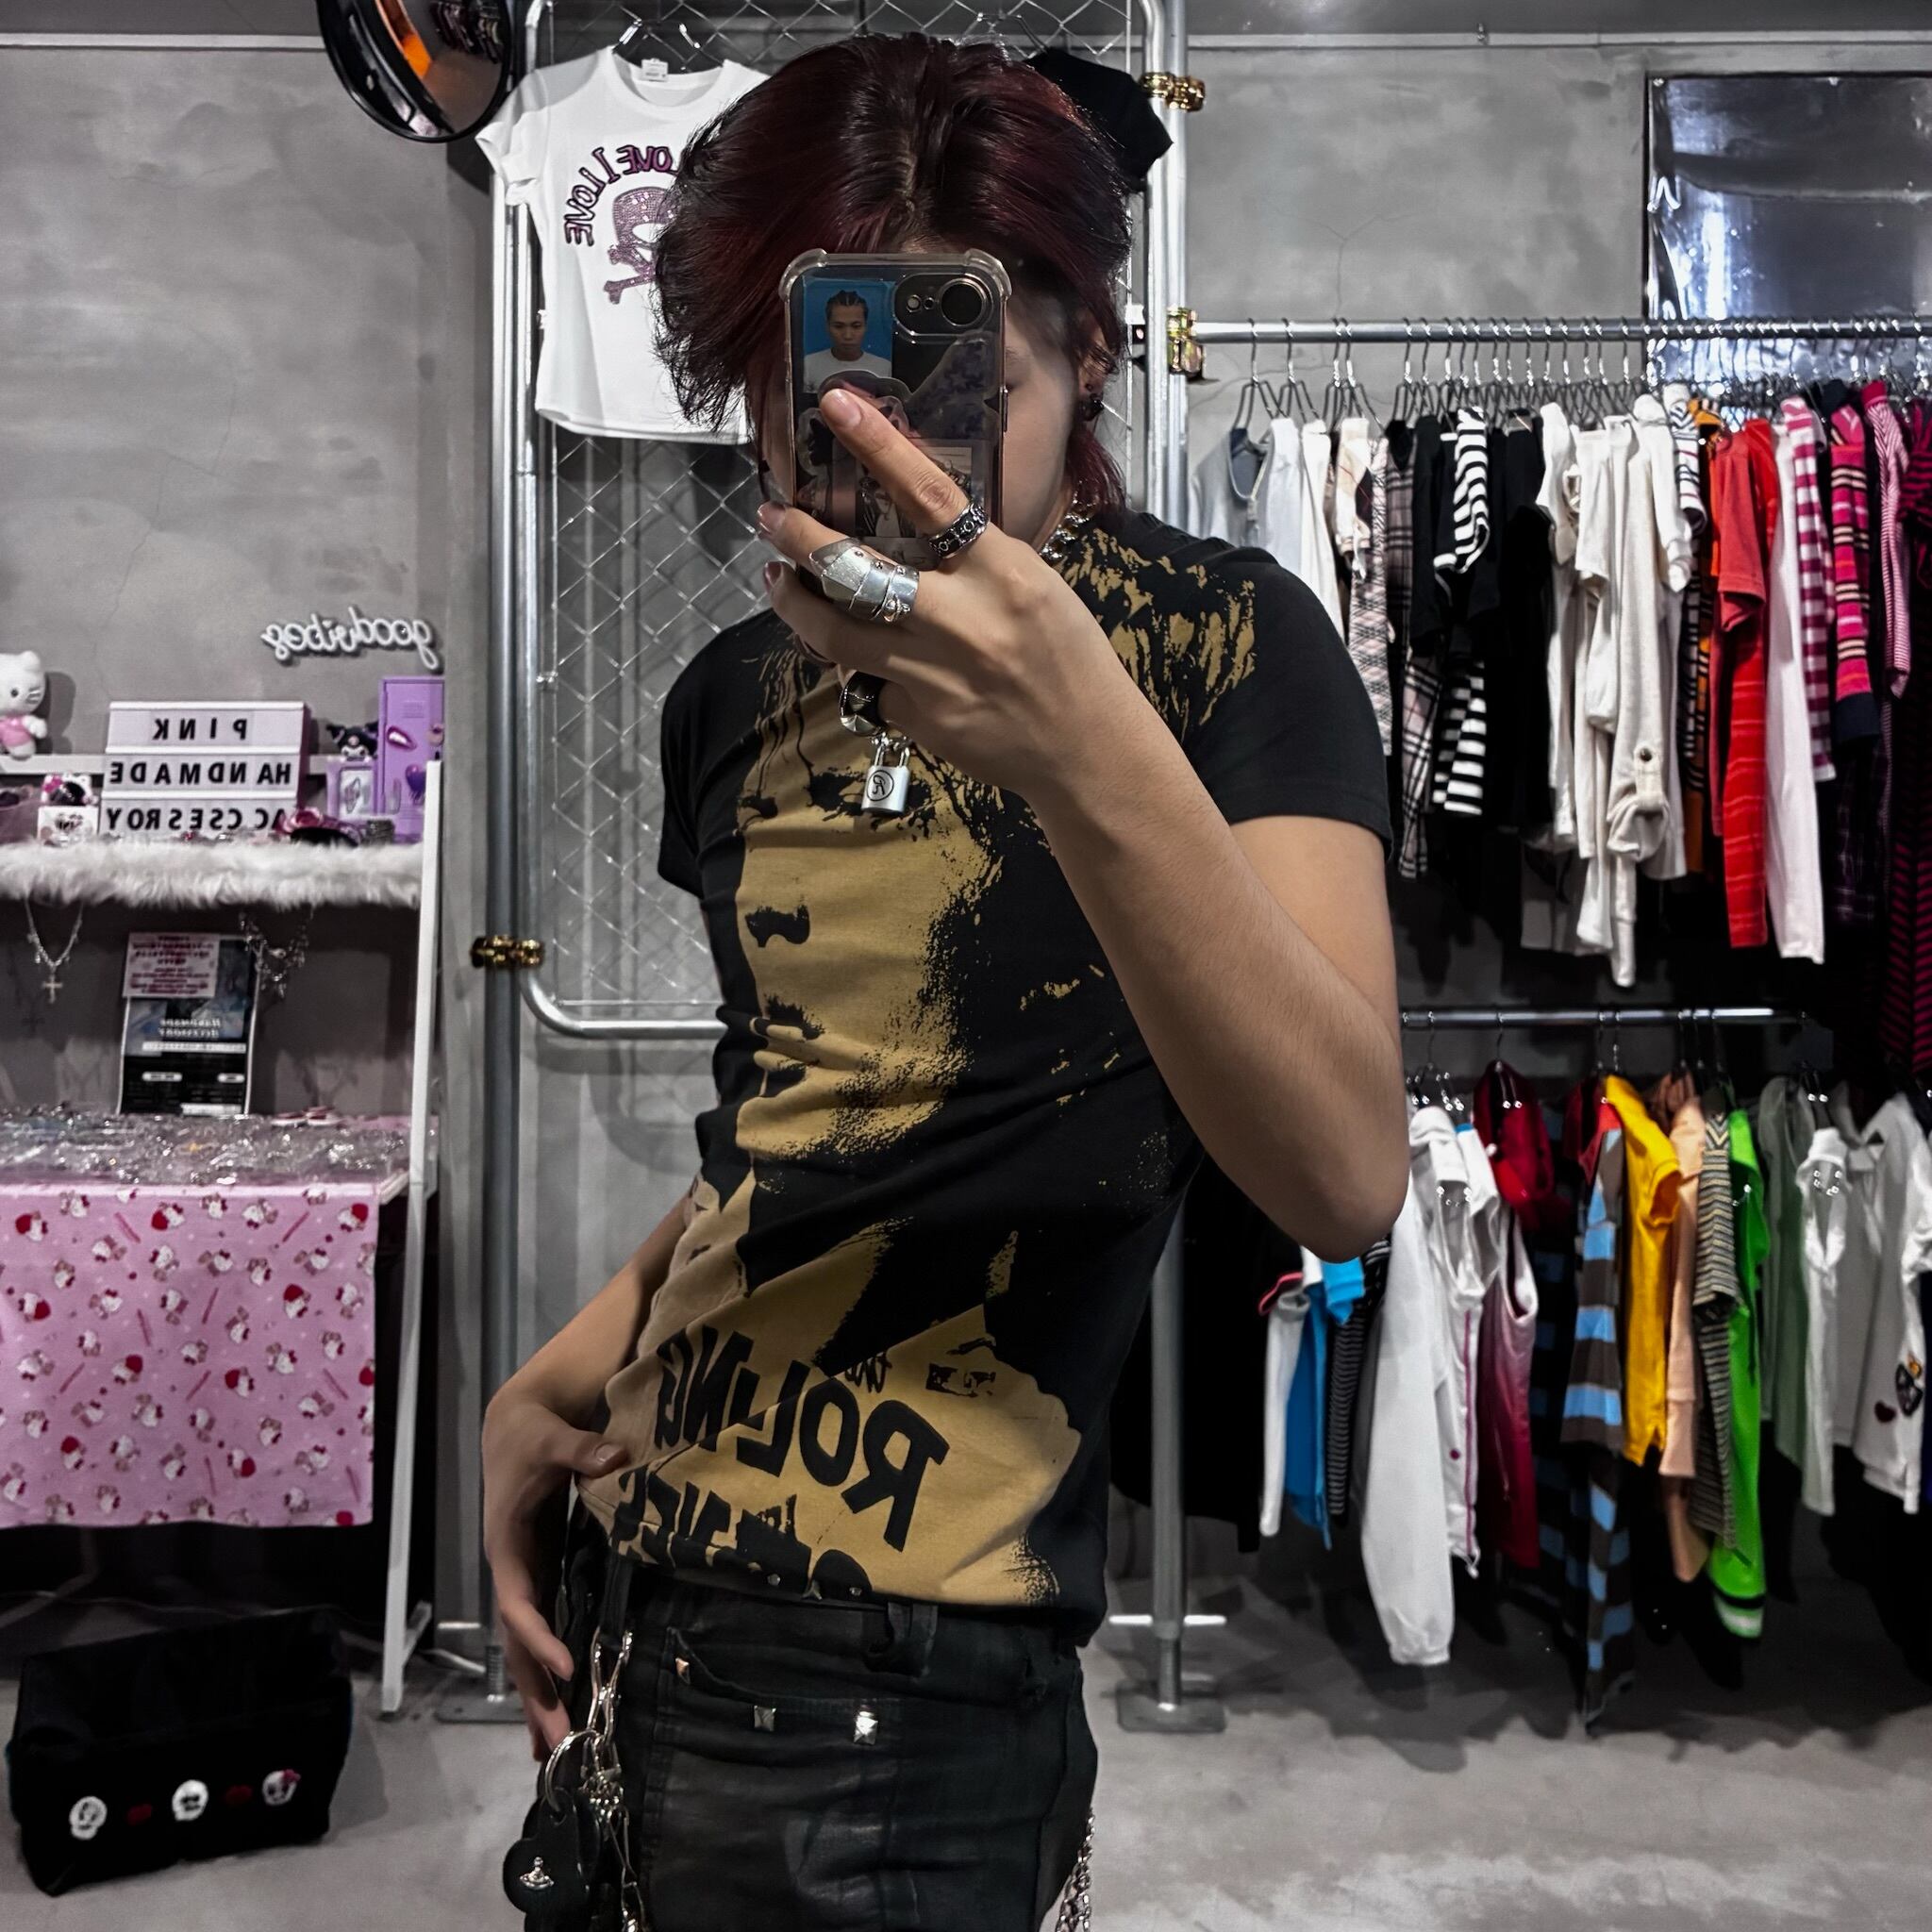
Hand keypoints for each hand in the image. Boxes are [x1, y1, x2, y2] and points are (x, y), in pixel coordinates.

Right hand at [481, 1384, 626, 1758]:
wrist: (512, 1427)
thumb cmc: (531, 1434)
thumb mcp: (552, 1437)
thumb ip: (580, 1450)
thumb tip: (617, 1457)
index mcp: (508, 1548)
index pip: (520, 1605)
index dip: (539, 1637)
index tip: (566, 1668)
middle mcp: (511, 1574)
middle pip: (518, 1647)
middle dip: (536, 1696)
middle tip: (557, 1749)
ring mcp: (524, 1580)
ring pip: (526, 1651)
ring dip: (538, 1698)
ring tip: (552, 1755)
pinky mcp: (540, 1578)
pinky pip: (541, 1634)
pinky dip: (547, 1673)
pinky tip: (562, 1705)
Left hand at [756, 387, 1140, 798]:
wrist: (1085, 750)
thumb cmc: (1068, 658)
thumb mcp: (1036, 588)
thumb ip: (976, 558)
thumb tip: (912, 524)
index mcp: (1003, 573)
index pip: (930, 495)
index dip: (878, 446)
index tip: (836, 405)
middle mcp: (961, 620)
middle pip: (856, 568)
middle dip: (801, 538)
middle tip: (772, 516)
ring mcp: (931, 674)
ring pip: (835, 632)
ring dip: (796, 602)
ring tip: (779, 579)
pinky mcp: (914, 718)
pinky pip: (868, 682)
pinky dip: (858, 666)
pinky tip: (860, 658)